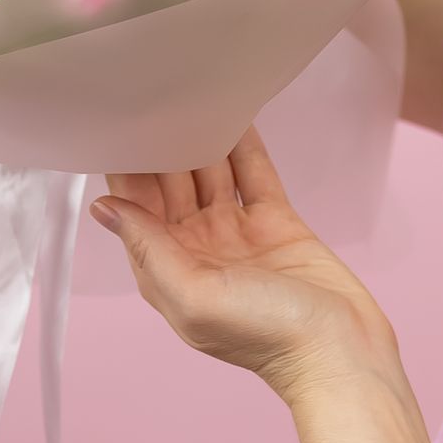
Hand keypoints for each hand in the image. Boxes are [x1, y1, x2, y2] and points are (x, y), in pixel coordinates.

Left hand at [92, 120, 398, 405]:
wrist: (339, 350)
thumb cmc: (264, 336)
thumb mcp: (194, 296)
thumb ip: (148, 249)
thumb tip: (103, 208)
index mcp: (167, 269)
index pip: (135, 209)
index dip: (124, 170)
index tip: (115, 126)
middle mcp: (197, 247)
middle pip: (169, 185)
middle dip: (159, 145)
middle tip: (151, 94)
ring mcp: (236, 233)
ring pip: (209, 173)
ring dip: (198, 137)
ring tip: (187, 92)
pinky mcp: (275, 221)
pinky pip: (252, 173)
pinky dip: (243, 144)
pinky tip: (234, 112)